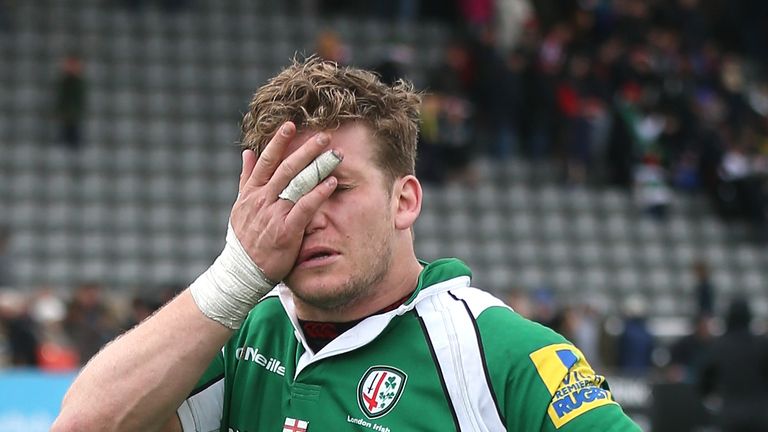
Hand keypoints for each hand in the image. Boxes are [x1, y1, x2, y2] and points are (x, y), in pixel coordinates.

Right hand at [229, 121, 338, 281]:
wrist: (242, 272)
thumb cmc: (245, 239)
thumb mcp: (240, 207)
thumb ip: (246, 179)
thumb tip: (247, 152)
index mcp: (252, 192)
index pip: (266, 161)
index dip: (278, 142)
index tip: (291, 125)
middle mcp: (262, 199)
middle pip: (286, 168)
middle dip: (306, 150)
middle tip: (324, 135)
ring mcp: (273, 214)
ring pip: (297, 184)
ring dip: (317, 166)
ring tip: (334, 153)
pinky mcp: (286, 230)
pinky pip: (305, 207)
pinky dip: (319, 193)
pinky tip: (333, 182)